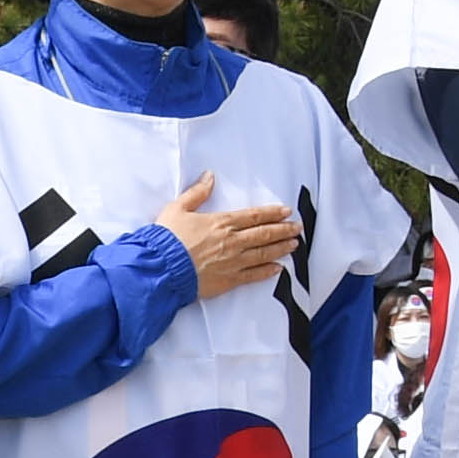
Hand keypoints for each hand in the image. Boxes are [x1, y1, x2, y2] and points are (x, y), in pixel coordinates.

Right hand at [154, 173, 299, 298]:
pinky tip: (278, 268)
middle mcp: (232, 241)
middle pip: (264, 234)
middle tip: (297, 228)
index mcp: (221, 222)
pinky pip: (253, 276)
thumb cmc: (167, 239)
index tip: (286, 211)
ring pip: (263, 254)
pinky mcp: (228, 281)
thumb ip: (197, 193)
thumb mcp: (178, 208)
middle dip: (283, 230)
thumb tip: (209, 177)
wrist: (161, 268)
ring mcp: (233, 262)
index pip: (253, 216)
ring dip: (280, 248)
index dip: (272, 213)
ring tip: (293, 245)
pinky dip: (267, 271)